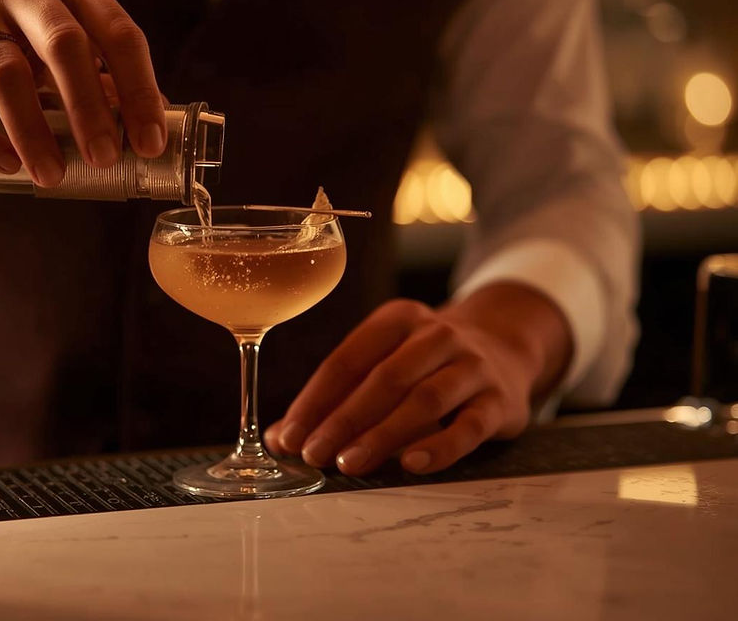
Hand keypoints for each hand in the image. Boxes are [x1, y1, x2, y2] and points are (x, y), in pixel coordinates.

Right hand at [0, 0, 166, 185]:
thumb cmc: (21, 49)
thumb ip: (107, 83)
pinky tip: (8, 166)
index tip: (150, 145)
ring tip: (52, 177)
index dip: (140, 91)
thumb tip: (158, 135)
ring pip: (6, 72)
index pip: (120, 34)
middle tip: (104, 160)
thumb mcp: (67, 53)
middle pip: (65, 45)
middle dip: (90, 108)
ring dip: (34, 132)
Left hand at [264, 283, 571, 475]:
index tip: (289, 436)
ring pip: (423, 400)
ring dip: (382, 435)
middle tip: (313, 454)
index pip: (347, 360)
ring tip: (349, 463)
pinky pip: (469, 425)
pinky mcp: (499, 400)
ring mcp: (472, 365)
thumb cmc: (425, 365)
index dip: (314, 400)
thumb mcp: (383, 365)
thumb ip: (334, 400)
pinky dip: (440, 447)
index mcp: (398, 319)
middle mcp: (437, 335)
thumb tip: (279, 439)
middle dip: (342, 420)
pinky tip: (411, 465)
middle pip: (383, 379)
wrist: (505, 350)